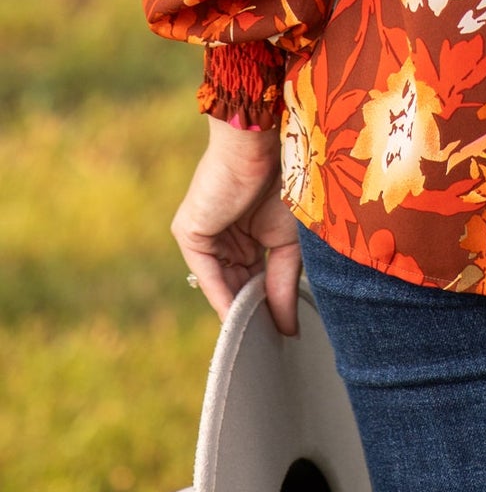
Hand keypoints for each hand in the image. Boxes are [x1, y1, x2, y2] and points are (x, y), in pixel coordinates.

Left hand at [172, 116, 299, 335]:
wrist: (266, 142)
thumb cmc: (287, 179)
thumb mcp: (289, 241)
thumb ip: (283, 284)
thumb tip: (288, 330)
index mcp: (249, 235)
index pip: (255, 282)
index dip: (268, 308)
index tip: (284, 338)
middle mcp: (224, 237)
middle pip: (238, 287)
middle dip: (254, 314)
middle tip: (272, 349)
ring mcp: (205, 234)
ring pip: (223, 285)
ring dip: (239, 313)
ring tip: (260, 343)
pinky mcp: (190, 232)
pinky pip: (209, 274)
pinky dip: (223, 298)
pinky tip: (241, 321)